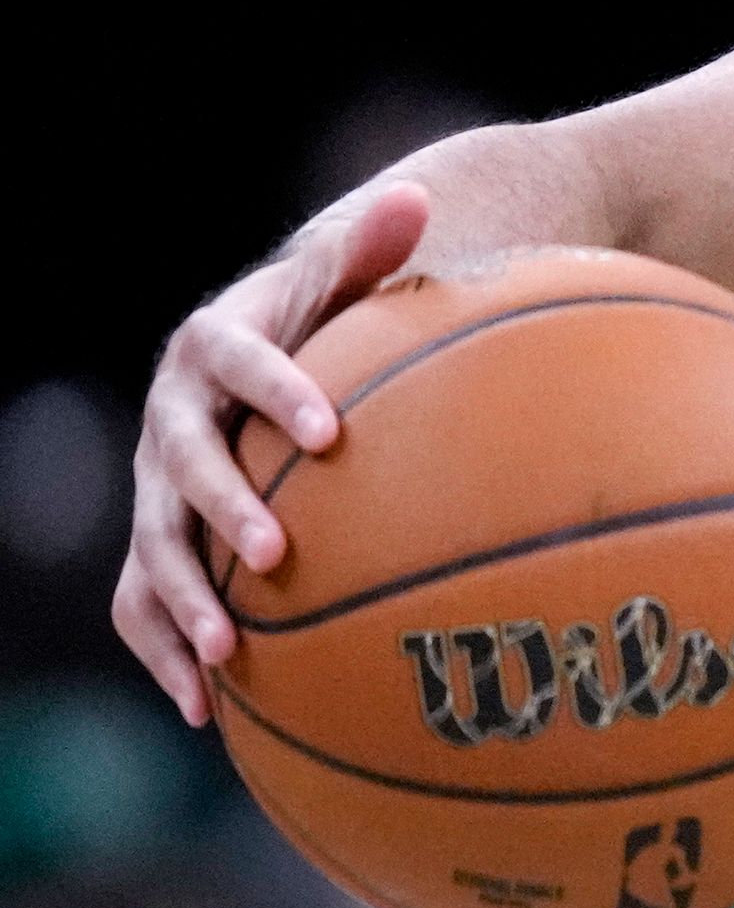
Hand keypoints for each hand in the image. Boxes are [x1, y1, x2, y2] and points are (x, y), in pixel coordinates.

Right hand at [113, 182, 433, 724]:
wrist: (257, 363)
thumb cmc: (318, 322)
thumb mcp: (343, 282)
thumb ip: (373, 248)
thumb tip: (417, 194)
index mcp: (216, 346)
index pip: (239, 360)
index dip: (278, 390)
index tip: (331, 431)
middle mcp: (172, 417)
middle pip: (181, 466)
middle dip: (222, 510)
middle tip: (275, 555)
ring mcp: (156, 485)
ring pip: (151, 547)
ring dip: (182, 601)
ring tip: (228, 655)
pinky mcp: (158, 541)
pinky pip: (142, 604)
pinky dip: (168, 656)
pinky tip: (210, 713)